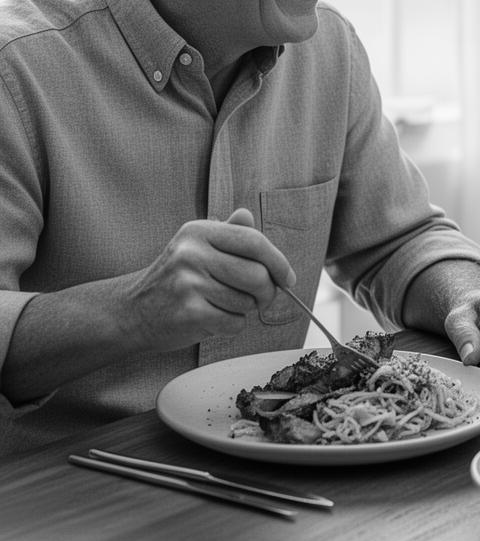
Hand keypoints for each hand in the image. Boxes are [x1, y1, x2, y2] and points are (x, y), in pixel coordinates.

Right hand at [123, 208, 295, 351]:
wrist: (130, 312)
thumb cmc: (173, 279)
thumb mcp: (195, 246)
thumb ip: (226, 232)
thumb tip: (248, 215)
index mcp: (199, 231)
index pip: (254, 241)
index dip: (278, 261)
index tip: (287, 278)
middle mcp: (192, 254)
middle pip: (257, 275)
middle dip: (268, 292)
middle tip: (261, 298)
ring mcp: (189, 284)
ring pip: (247, 302)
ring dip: (245, 310)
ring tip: (224, 305)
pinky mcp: (188, 313)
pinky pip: (234, 323)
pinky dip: (232, 325)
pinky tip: (214, 319)